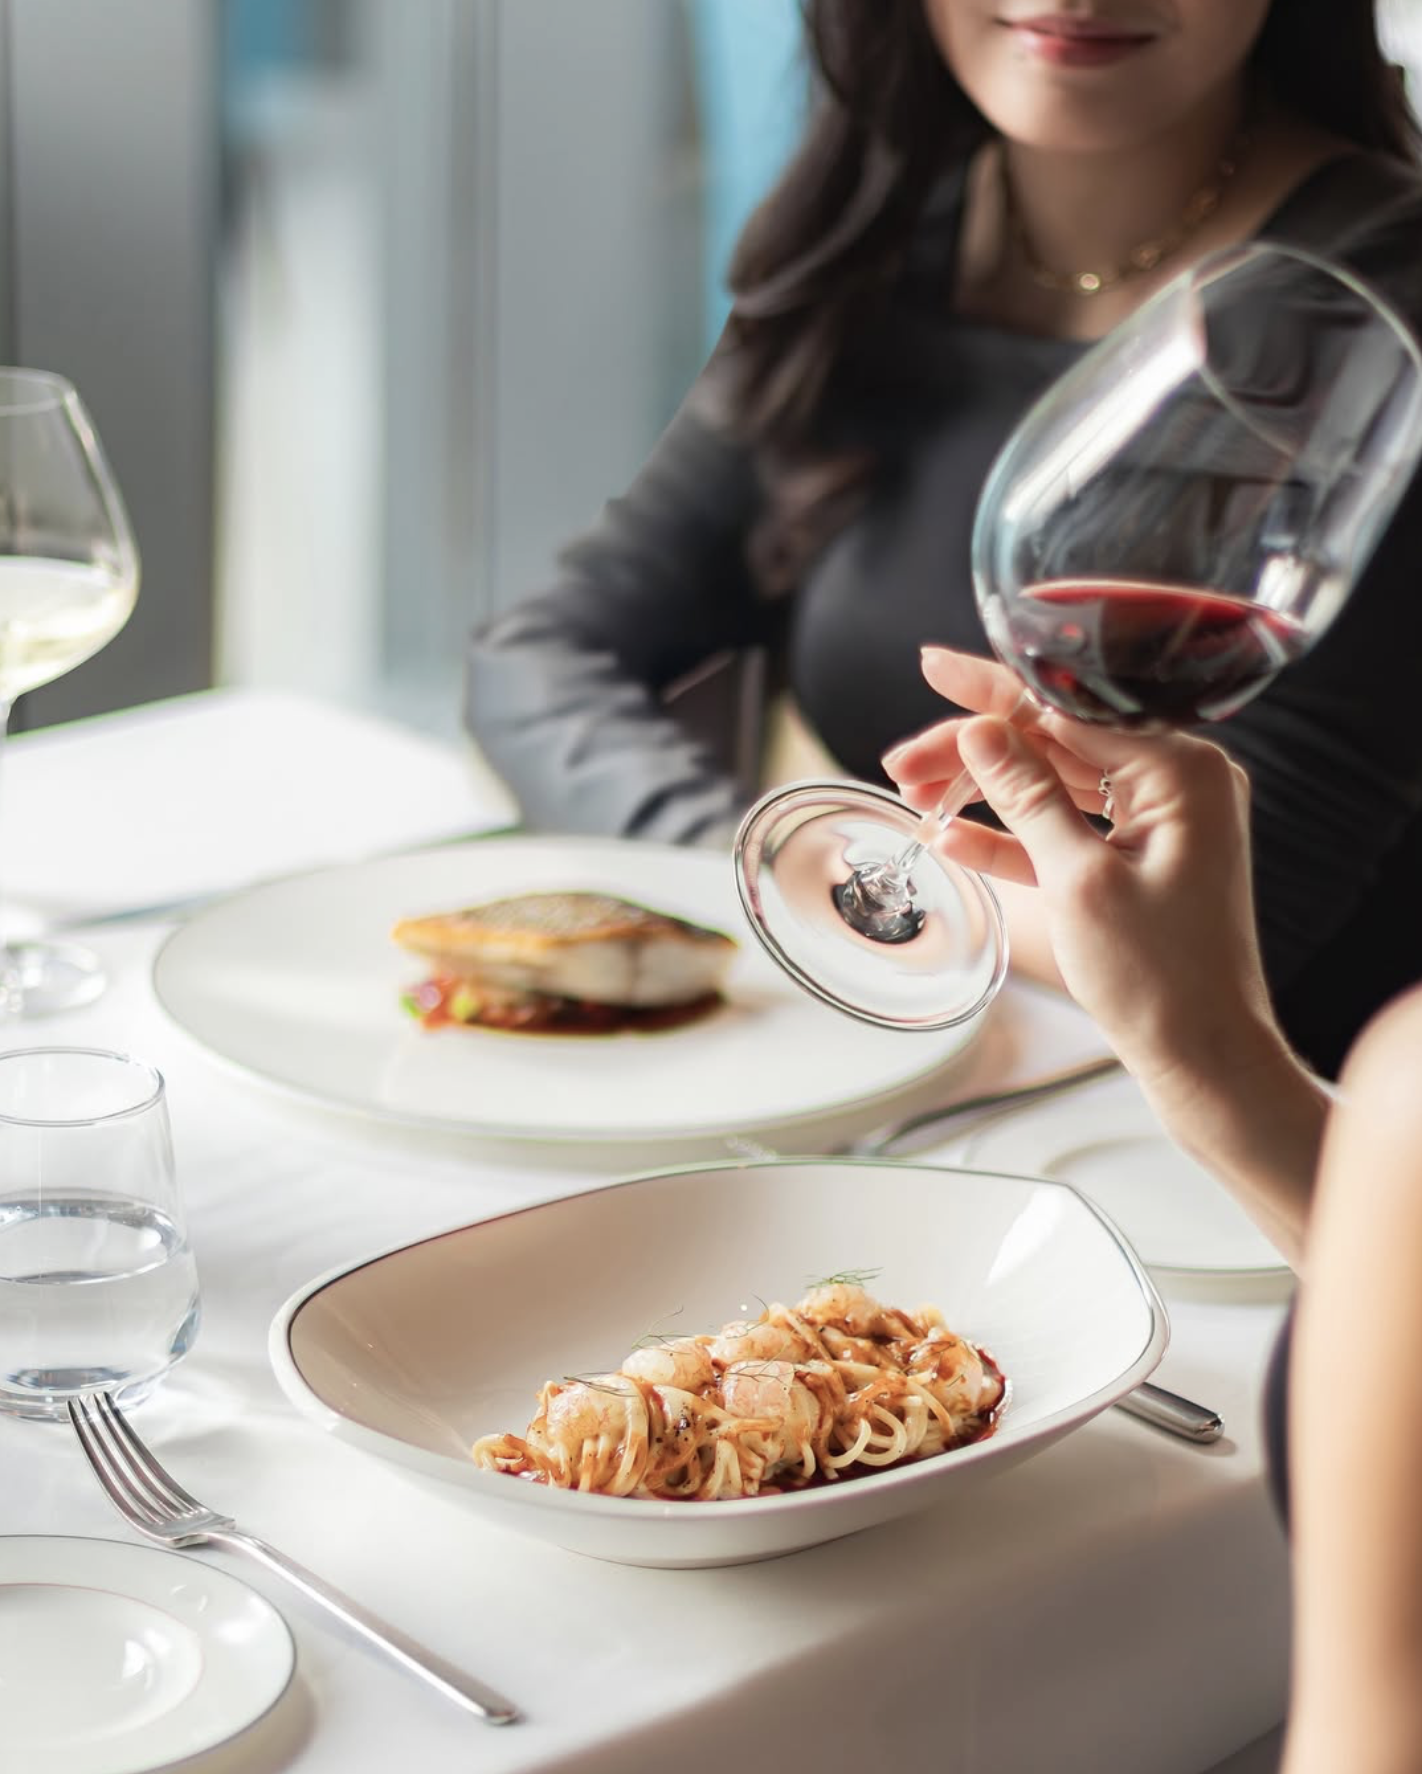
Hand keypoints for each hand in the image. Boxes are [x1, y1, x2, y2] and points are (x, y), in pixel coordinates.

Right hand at [884, 647, 1275, 1089]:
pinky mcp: (1141, 857)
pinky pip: (1066, 827)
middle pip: (1055, 740)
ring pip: (1054, 782)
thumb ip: (1028, 797)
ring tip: (913, 794)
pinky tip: (952, 837)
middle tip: (903, 761)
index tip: (935, 666)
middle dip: (975, 749)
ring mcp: (1161, 819)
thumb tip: (981, 732)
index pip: (1067, 709)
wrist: (1205, 1058)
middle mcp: (1178, 781)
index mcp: (1180, 771)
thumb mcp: (1079, 880)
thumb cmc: (1161, 980)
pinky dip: (1013, 834)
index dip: (991, 690)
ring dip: (984, 790)